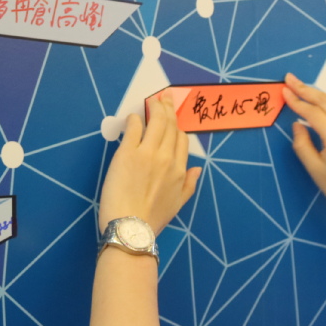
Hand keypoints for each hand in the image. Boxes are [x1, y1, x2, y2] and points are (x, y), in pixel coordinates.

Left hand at [98, 96, 201, 233]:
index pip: (182, 140)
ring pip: (156, 122)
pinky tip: (133, 117)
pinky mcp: (128, 153)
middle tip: (164, 97)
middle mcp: (167, 158)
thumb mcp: (178, 205)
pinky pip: (134, 128)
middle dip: (168, 109)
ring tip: (153, 100)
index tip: (172, 120)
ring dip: (155, 108)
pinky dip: (135, 120)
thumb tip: (197, 169)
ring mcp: (148, 153)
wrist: (131, 228)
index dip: (177, 127)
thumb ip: (189, 185)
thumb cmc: (152, 220)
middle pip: (170, 126)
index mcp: (180, 170)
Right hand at [283, 73, 325, 220]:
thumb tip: (297, 123)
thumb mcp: (314, 169)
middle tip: (290, 79)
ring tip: (300, 91)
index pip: (314, 113)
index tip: (285, 91)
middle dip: (306, 89)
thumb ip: (302, 144)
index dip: (297, 101)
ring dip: (317, 100)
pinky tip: (319, 115)